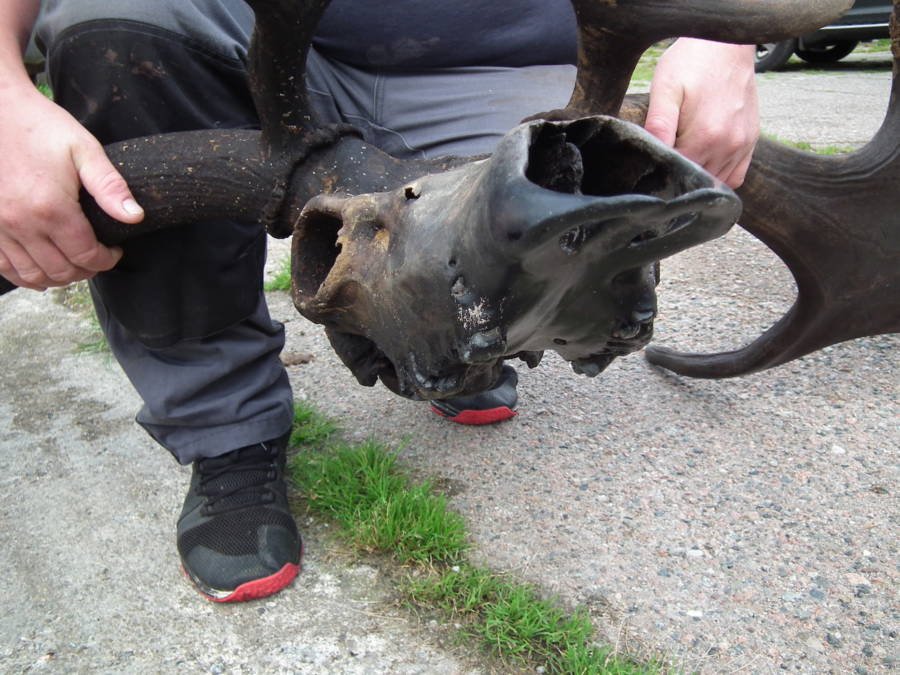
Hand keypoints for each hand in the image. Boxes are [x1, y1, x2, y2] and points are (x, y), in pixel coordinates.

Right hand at [0, 82, 143, 290]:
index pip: (86, 255)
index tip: (116, 250)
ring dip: (59, 277)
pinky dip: (27, 275)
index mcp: (51, 208)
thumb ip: (110, 187)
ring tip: (75, 264)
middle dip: (87, 270)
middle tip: (99, 258)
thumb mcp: (83, 150)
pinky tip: (43, 268)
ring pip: (33, 275)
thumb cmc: (41, 127)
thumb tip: (136, 217)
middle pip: (62, 270)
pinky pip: (6, 267)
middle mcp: (22, 223)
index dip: (107, 260)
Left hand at [644, 38, 758, 188]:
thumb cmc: (691, 63)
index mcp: (704, 138)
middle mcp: (727, 147)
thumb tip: (651, 152)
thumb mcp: (666, 88)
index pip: (677, 174)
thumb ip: (659, 123)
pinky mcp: (750, 141)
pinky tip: (704, 162)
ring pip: (715, 182)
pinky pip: (735, 176)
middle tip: (664, 157)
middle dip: (677, 175)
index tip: (650, 161)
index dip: (660, 172)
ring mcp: (742, 146)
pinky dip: (719, 176)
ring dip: (698, 176)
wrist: (726, 43)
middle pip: (695, 181)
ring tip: (683, 155)